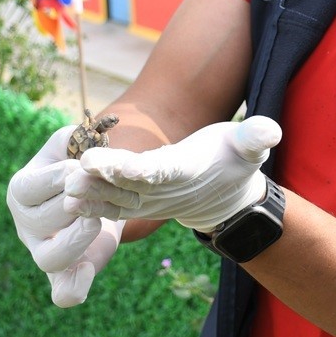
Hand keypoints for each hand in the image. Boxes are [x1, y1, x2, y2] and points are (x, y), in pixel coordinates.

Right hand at [7, 125, 124, 306]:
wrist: (98, 195)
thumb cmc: (79, 165)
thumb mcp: (73, 145)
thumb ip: (71, 137)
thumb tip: (77, 138)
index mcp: (22, 190)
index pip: (31, 187)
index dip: (60, 178)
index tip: (82, 170)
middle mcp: (26, 224)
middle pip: (42, 221)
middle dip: (78, 205)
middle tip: (102, 194)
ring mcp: (41, 251)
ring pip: (49, 258)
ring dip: (75, 241)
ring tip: (96, 222)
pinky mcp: (64, 273)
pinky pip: (62, 292)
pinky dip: (73, 288)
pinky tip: (87, 273)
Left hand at [65, 116, 280, 232]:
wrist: (226, 198)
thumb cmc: (237, 160)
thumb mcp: (251, 146)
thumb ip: (256, 137)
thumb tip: (270, 129)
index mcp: (187, 171)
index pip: (158, 170)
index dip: (134, 168)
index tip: (110, 163)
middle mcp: (165, 190)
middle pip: (130, 186)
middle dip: (104, 181)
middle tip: (76, 174)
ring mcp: (150, 200)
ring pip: (116, 199)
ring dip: (91, 194)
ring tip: (65, 184)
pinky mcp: (138, 203)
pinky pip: (112, 206)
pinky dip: (92, 203)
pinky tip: (67, 195)